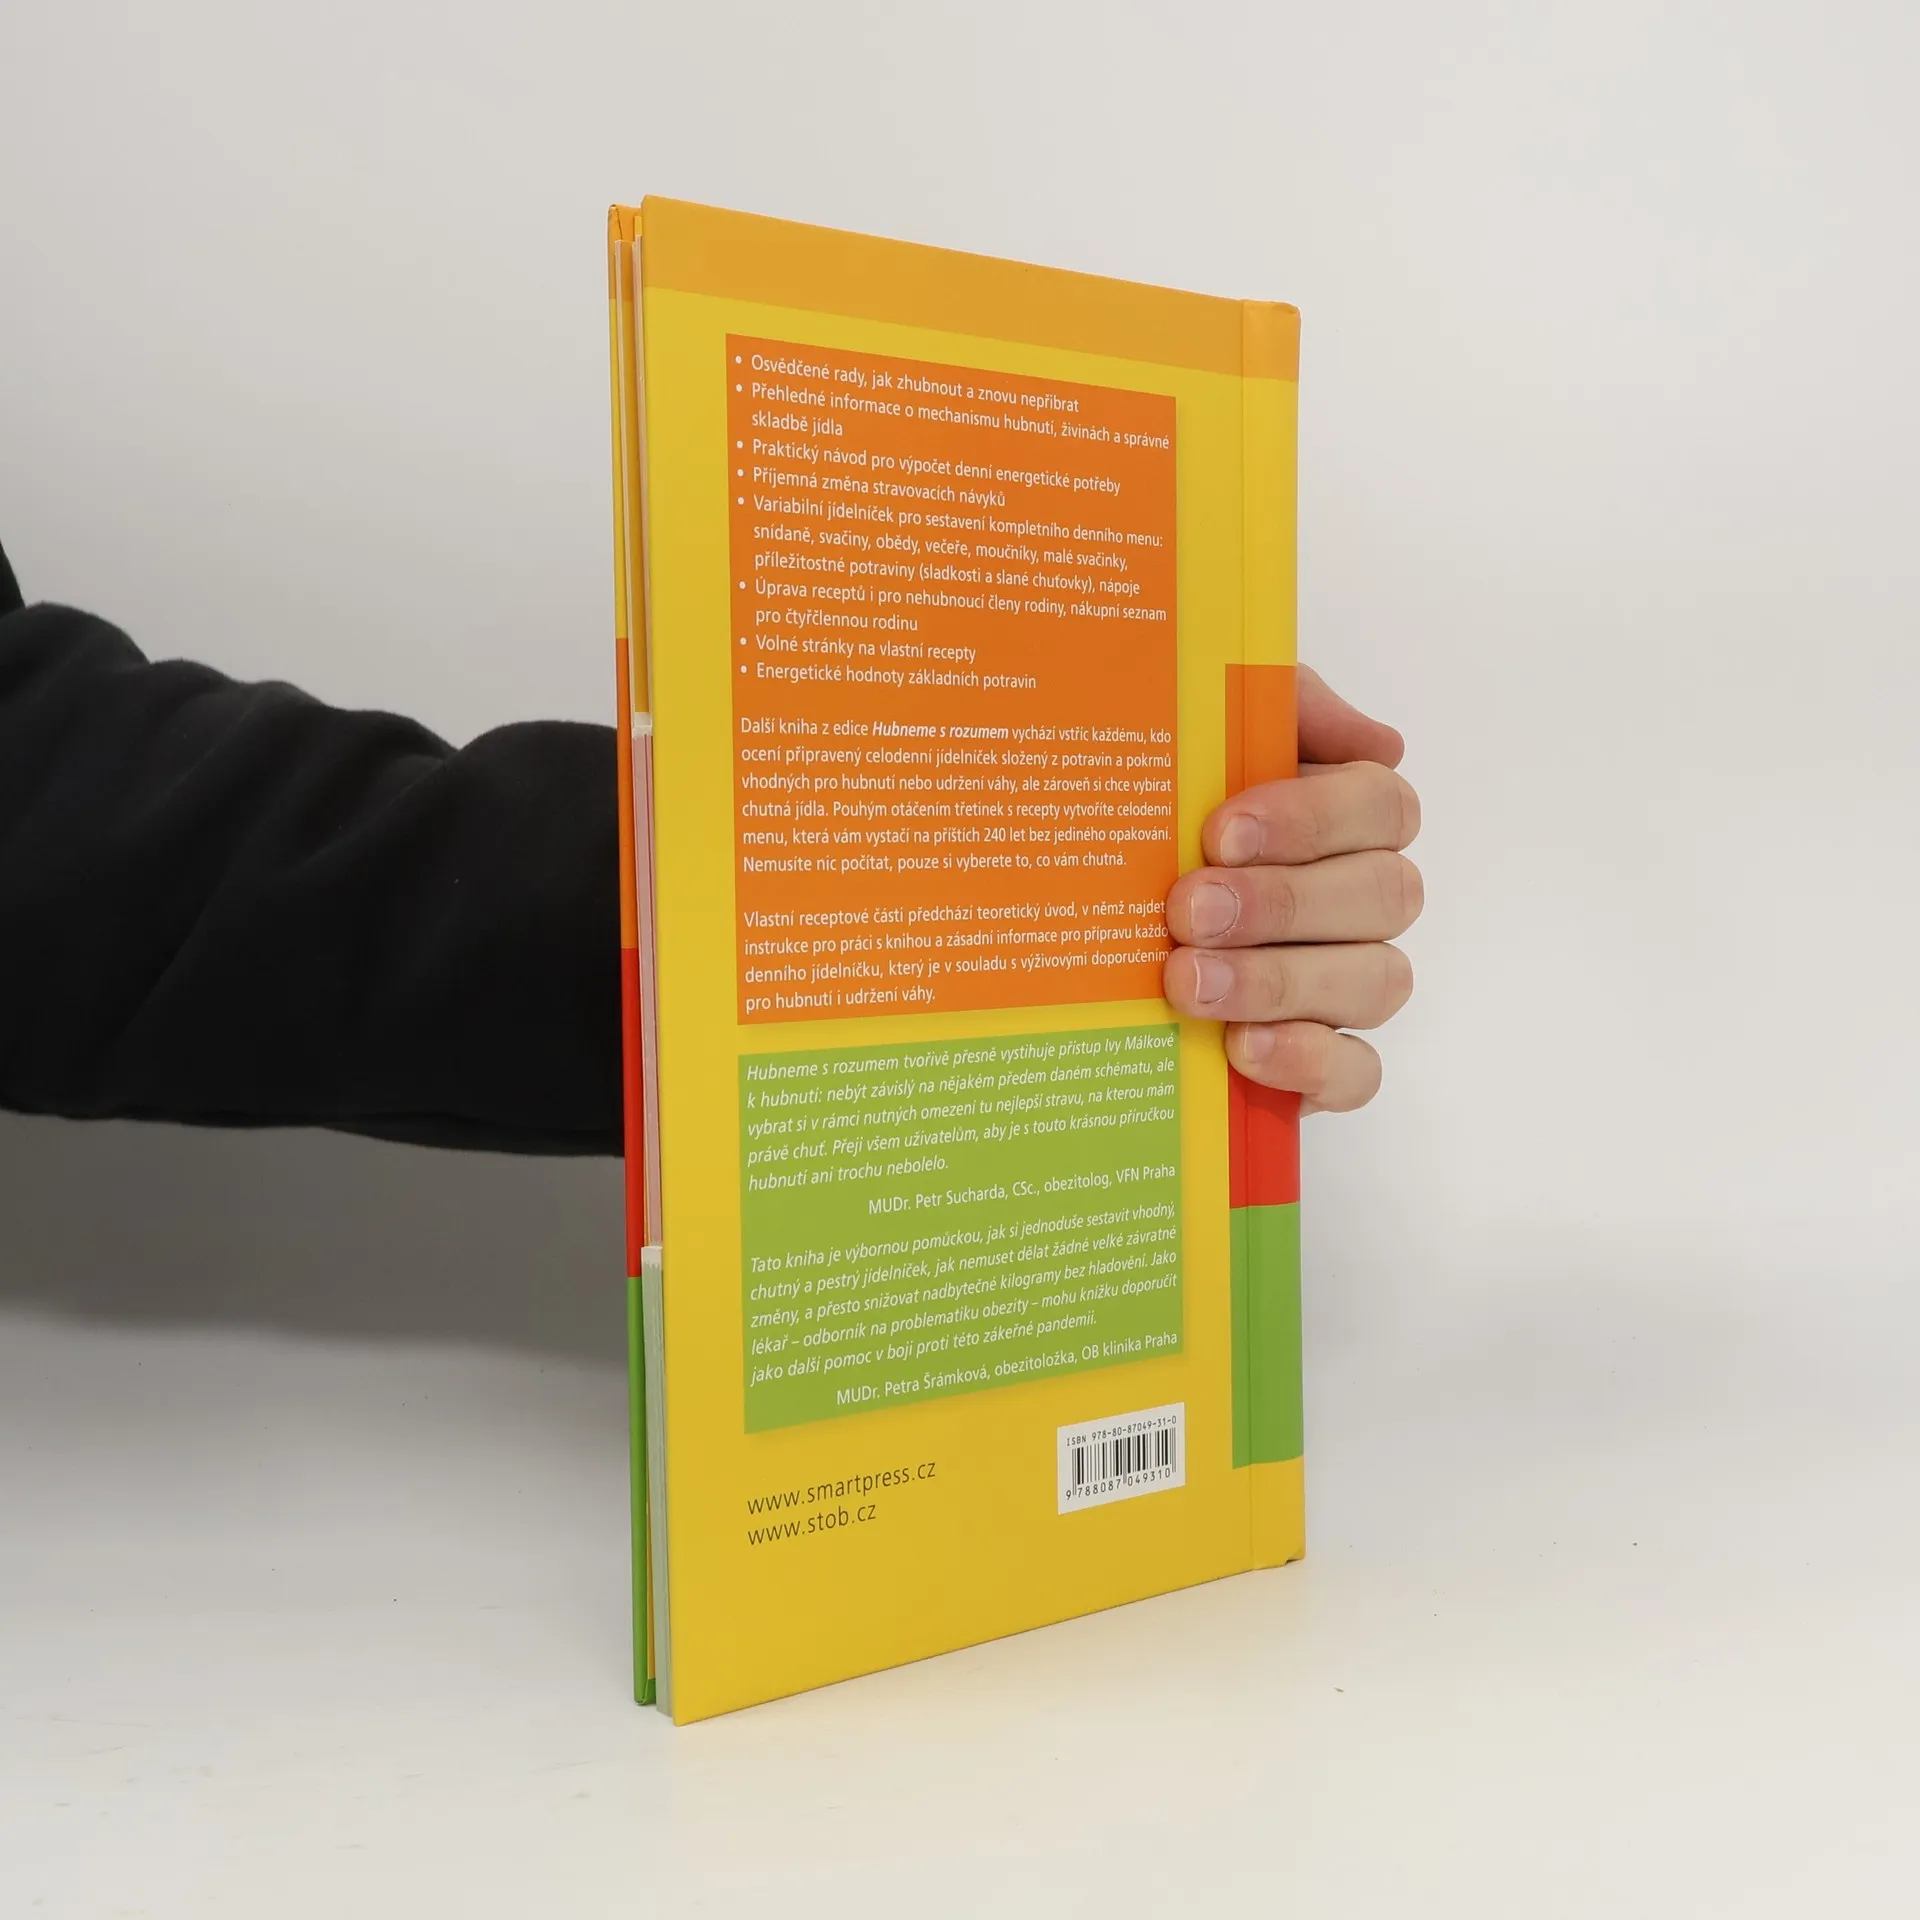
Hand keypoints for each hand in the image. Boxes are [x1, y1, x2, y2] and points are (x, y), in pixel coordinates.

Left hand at [1163, 667, 1420, 1113]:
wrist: (1073, 921)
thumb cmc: (1151, 815)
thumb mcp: (1191, 734)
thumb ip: (1271, 704)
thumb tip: (1372, 738)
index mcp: (1343, 817)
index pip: (1381, 806)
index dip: (1312, 819)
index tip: (1220, 831)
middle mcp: (1361, 900)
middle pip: (1383, 895)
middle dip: (1282, 903)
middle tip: (1187, 910)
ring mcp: (1348, 984)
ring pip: (1375, 981)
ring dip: (1278, 981)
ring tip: (1188, 984)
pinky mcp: (1323, 1065)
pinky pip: (1357, 1072)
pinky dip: (1308, 1064)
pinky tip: (1241, 1050)